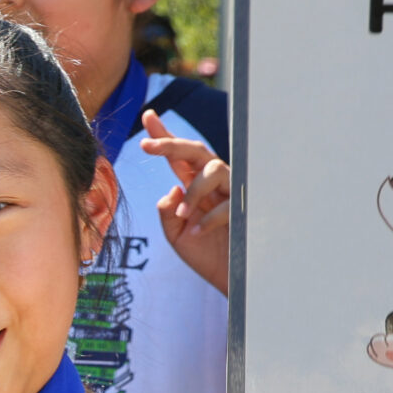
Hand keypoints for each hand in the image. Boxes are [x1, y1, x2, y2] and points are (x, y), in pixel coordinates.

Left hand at [139, 109, 230, 294]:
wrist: (228, 278)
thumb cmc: (203, 253)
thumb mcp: (175, 233)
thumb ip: (166, 211)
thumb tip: (173, 189)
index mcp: (193, 185)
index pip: (177, 157)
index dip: (163, 135)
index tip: (148, 115)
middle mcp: (213, 183)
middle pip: (196, 151)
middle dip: (171, 144)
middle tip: (147, 145)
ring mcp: (231, 191)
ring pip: (214, 169)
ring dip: (194, 191)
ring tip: (183, 216)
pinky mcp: (246, 207)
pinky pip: (228, 202)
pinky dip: (209, 218)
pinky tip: (197, 232)